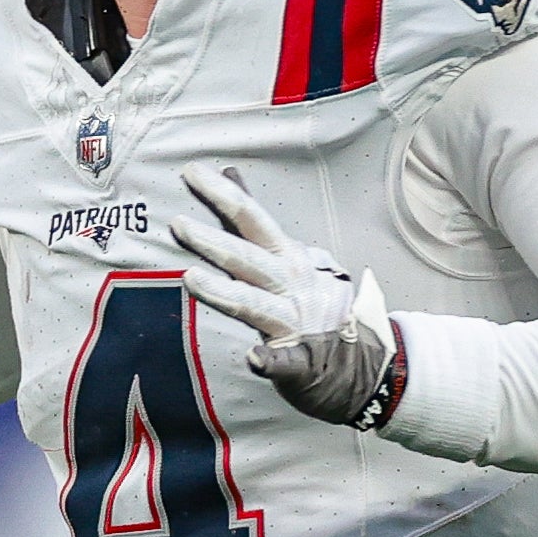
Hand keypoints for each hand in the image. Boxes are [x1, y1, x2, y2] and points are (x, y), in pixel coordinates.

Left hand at [171, 166, 406, 428]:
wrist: (360, 360)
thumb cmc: (311, 302)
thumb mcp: (287, 254)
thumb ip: (253, 220)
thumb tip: (229, 174)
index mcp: (286, 257)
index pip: (251, 218)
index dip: (222, 195)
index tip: (191, 172)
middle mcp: (291, 285)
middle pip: (249, 258)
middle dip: (214, 241)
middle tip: (178, 223)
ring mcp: (296, 323)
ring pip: (256, 305)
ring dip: (225, 293)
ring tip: (191, 279)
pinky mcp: (298, 364)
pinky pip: (285, 362)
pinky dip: (270, 360)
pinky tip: (254, 359)